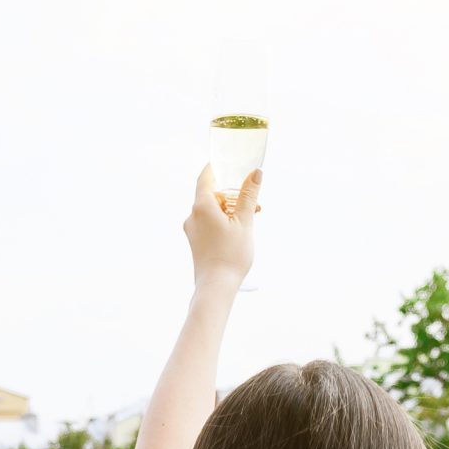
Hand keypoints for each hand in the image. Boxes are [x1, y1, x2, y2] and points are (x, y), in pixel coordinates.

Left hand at [185, 165, 257, 288]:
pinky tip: (239, 231)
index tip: (224, 161)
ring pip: (212, 211)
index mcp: (202, 206)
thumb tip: (256, 172)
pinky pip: (209, 223)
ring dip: (231, 210)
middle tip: (254, 201)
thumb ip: (249, 195)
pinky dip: (223, 221)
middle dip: (233, 196)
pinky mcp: (195, 242)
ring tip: (251, 219)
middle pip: (212, 196)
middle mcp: (192, 216)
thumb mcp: (245, 221)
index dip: (215, 168)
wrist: (216, 287)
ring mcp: (192, 230)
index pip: (206, 178)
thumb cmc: (231, 254)